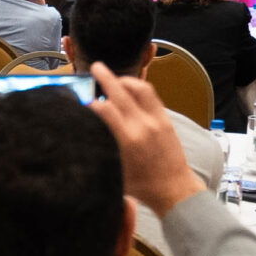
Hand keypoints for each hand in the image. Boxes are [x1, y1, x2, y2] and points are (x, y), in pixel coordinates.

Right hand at [88, 66, 203, 216]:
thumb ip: (101, 149)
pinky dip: (139, 88)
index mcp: (127, 141)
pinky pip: (151, 96)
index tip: (81, 100)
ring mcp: (156, 121)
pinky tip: (130, 89)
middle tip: (96, 67)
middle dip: (105, 77)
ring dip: (125, 80)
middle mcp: (142, 126)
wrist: (173, 188)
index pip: (105, 110)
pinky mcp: (165, 120)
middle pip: (120, 93)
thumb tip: (86, 132)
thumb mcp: (114, 170)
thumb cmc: (142, 186)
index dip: (90, 101)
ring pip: (140, 88)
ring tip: (114, 78)